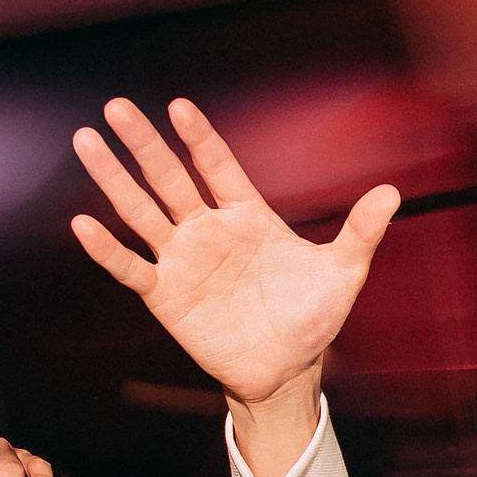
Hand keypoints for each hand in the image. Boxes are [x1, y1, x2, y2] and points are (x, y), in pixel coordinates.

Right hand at [70, 98, 399, 414]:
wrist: (288, 370)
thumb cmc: (313, 317)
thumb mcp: (343, 273)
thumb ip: (360, 232)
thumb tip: (392, 192)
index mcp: (248, 216)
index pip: (219, 167)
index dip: (200, 139)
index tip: (179, 106)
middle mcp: (209, 230)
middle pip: (170, 178)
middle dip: (145, 144)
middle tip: (117, 107)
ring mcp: (184, 260)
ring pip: (141, 211)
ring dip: (114, 180)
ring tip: (87, 141)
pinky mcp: (166, 295)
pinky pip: (131, 267)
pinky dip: (108, 249)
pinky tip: (83, 224)